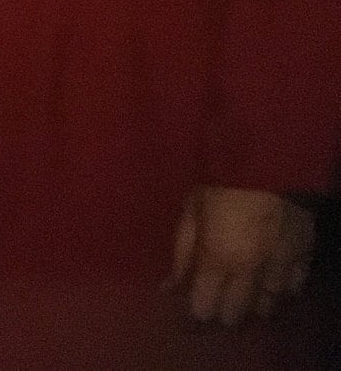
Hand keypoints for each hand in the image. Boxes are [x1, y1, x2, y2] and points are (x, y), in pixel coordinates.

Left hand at [165, 186, 315, 326]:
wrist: (269, 160)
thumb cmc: (219, 179)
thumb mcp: (190, 210)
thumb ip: (182, 251)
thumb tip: (169, 286)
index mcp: (217, 259)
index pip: (206, 307)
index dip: (197, 312)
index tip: (192, 307)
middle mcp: (250, 272)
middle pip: (238, 313)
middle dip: (224, 313)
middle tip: (216, 303)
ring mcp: (281, 267)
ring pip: (268, 305)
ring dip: (254, 304)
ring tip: (243, 295)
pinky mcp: (305, 255)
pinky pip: (294, 287)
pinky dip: (282, 289)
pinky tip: (271, 282)